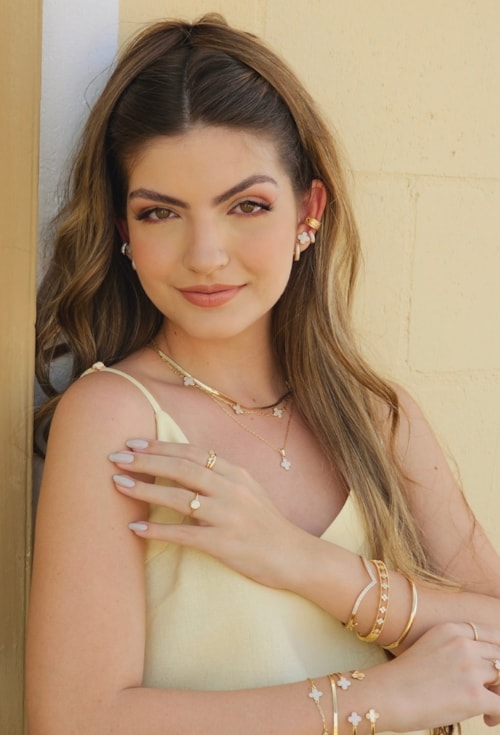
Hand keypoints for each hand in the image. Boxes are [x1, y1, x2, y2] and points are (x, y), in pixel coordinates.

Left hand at [109, 440, 308, 587]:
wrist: (294, 556)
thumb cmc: (266, 524)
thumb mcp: (248, 490)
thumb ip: (220, 477)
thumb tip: (185, 466)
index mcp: (236, 473)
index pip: (193, 453)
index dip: (161, 446)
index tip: (133, 442)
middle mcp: (232, 489)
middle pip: (182, 468)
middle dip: (147, 461)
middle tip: (116, 457)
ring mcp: (228, 516)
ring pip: (180, 497)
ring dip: (146, 489)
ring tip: (118, 484)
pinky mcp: (224, 543)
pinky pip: (185, 534)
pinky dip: (158, 530)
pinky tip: (136, 528)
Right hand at [379, 622, 499, 730]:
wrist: (385, 695)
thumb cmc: (402, 678)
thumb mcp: (429, 647)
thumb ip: (455, 649)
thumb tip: (482, 668)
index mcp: (451, 629)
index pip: (493, 634)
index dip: (498, 652)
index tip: (494, 668)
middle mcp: (463, 644)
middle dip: (498, 677)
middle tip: (491, 693)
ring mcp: (470, 668)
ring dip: (498, 696)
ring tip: (488, 711)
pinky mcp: (475, 695)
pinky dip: (499, 715)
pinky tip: (487, 719)